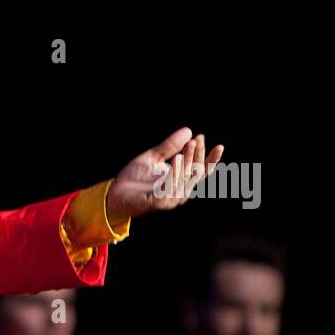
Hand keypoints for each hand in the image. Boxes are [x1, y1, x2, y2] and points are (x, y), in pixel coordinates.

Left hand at [107, 128, 223, 220]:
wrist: (115, 192)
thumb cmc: (135, 177)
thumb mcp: (153, 157)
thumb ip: (169, 146)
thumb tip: (188, 131)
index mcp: (181, 180)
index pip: (202, 171)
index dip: (211, 159)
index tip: (219, 146)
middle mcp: (180, 191)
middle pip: (195, 173)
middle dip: (197, 155)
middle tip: (196, 139)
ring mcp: (171, 199)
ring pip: (185, 180)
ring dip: (188, 162)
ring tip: (187, 145)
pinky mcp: (159, 203)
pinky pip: (170, 189)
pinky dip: (174, 175)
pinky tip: (176, 160)